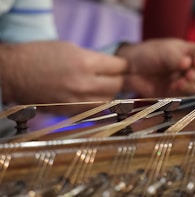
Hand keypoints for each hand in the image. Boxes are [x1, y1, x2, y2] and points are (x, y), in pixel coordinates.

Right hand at [0, 41, 127, 113]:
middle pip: (117, 85)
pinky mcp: (72, 113)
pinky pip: (96, 110)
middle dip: (119, 79)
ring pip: (109, 100)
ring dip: (110, 93)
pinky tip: (93, 97)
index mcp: (86, 63)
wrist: (13, 74)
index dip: (124, 65)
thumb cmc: (40, 55)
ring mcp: (79, 101)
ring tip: (103, 87)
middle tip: (115, 76)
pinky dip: (99, 103)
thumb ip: (95, 59)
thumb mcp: (71, 48)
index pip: (120, 66)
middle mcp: (85, 84)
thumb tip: (112, 68)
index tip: (124, 66)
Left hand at [117, 38, 194, 96]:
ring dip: (190, 85)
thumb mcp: (163, 51)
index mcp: (188, 53)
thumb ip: (176, 58)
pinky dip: (181, 92)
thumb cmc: (148, 54)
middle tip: (189, 74)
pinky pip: (184, 95)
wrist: (131, 68)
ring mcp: (182, 80)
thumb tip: (188, 63)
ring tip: (179, 82)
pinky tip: (173, 87)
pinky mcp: (174, 92)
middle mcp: (188, 67)